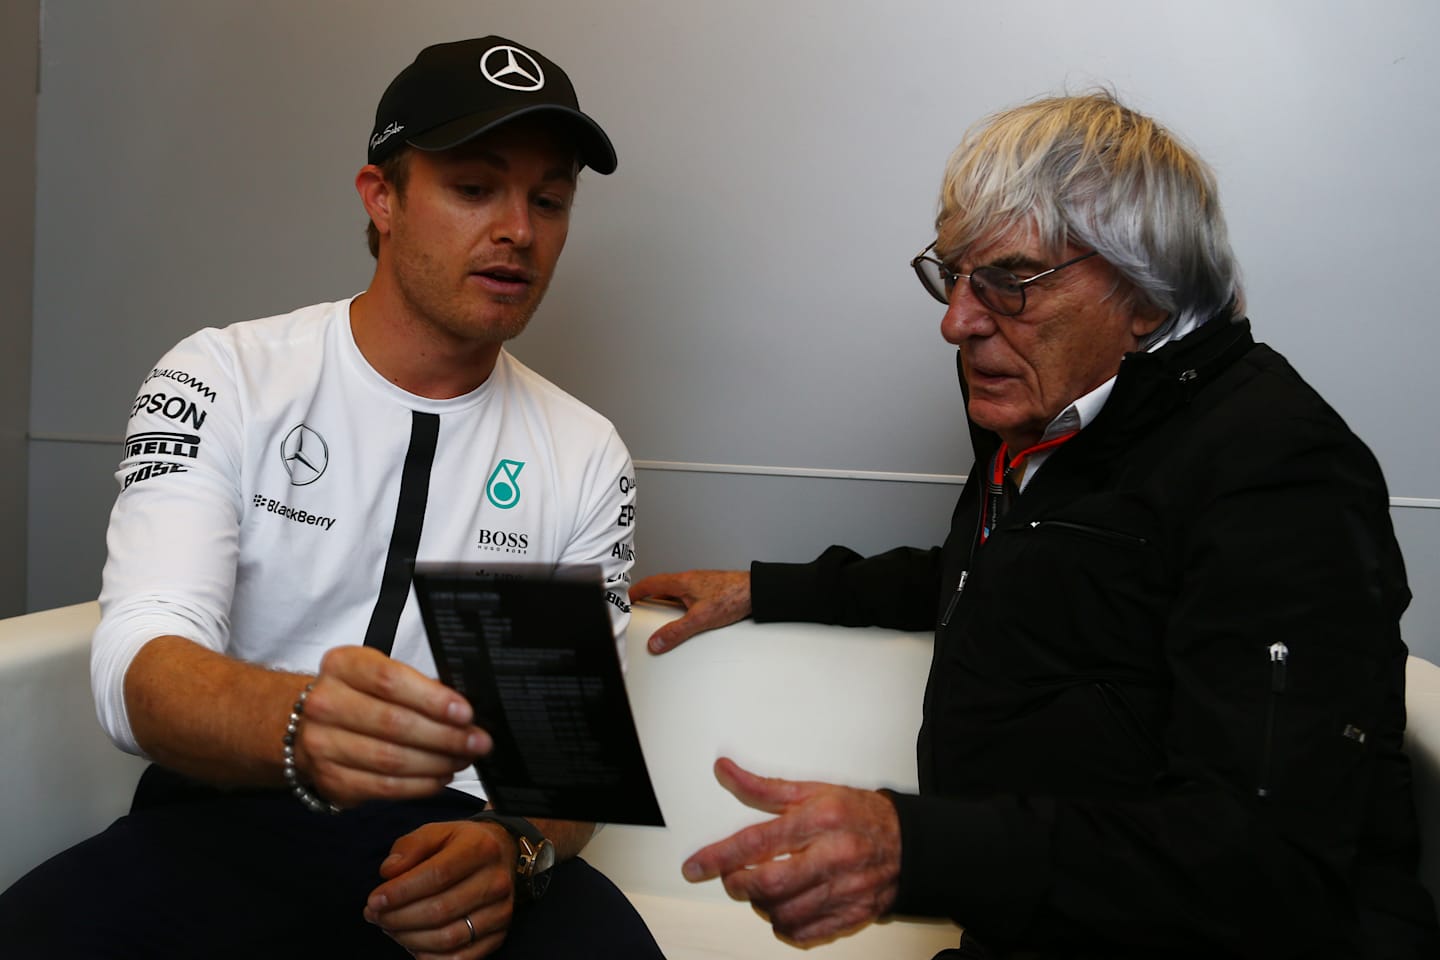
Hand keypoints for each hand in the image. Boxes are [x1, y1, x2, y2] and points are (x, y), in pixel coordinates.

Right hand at [296, 645, 491, 806]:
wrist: (306, 727)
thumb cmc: (358, 696)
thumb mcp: (378, 674)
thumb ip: (416, 686)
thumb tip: (465, 708)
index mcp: (342, 666)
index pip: (390, 681)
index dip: (432, 699)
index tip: (465, 712)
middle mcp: (325, 704)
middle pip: (394, 723)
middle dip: (444, 736)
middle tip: (478, 742)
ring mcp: (322, 745)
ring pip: (390, 759)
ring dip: (436, 763)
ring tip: (463, 759)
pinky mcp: (330, 780)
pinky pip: (383, 787)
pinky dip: (419, 785)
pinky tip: (440, 777)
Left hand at [366, 820, 515, 958]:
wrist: (501, 853)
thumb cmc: (459, 844)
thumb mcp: (435, 832)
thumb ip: (410, 846)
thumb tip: (388, 872)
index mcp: (480, 848)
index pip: (437, 875)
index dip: (401, 892)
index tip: (373, 900)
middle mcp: (496, 881)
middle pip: (440, 910)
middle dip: (398, 918)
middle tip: (374, 915)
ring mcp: (501, 911)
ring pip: (448, 938)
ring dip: (409, 938)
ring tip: (389, 927)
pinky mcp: (500, 934)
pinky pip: (460, 959)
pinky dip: (429, 956)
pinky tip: (411, 943)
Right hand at [629, 570, 751, 652]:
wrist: (757, 590)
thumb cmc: (733, 597)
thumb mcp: (700, 619)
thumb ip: (676, 632)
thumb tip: (656, 642)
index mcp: (681, 582)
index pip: (650, 584)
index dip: (635, 592)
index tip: (626, 599)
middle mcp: (689, 579)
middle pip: (661, 587)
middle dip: (648, 598)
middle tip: (640, 609)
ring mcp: (700, 583)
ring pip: (675, 591)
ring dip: (665, 601)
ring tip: (661, 617)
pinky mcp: (710, 589)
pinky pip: (688, 595)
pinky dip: (680, 604)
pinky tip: (687, 615)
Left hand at [682, 758, 900, 945]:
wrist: (908, 843)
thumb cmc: (857, 814)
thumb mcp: (811, 791)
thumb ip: (763, 787)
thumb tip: (724, 772)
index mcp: (820, 820)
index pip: (757, 842)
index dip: (719, 857)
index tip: (695, 867)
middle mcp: (833, 856)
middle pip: (768, 883)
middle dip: (738, 884)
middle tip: (732, 877)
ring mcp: (845, 890)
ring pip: (783, 912)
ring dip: (760, 905)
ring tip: (761, 889)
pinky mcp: (852, 916)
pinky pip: (805, 933)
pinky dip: (784, 926)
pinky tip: (783, 909)